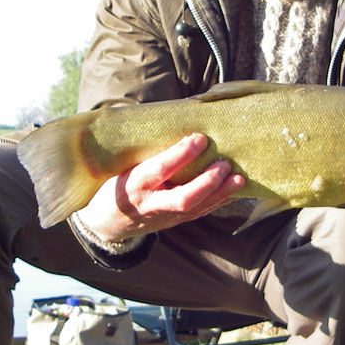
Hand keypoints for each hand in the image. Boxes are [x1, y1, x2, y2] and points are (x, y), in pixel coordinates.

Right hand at [75, 133, 244, 242]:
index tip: (200, 138)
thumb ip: (147, 153)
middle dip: (206, 182)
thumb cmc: (116, 184)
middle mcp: (150, 203)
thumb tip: (178, 121)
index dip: (180, 155)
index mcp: (133, 184)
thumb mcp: (122, 167)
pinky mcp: (174, 222)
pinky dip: (218, 201)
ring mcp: (163, 216)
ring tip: (238, 178)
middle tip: (224, 164)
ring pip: (195, 209)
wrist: (106, 223)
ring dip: (219, 194)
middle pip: (182, 198)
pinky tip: (233, 189)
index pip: (159, 169)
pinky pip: (199, 213)